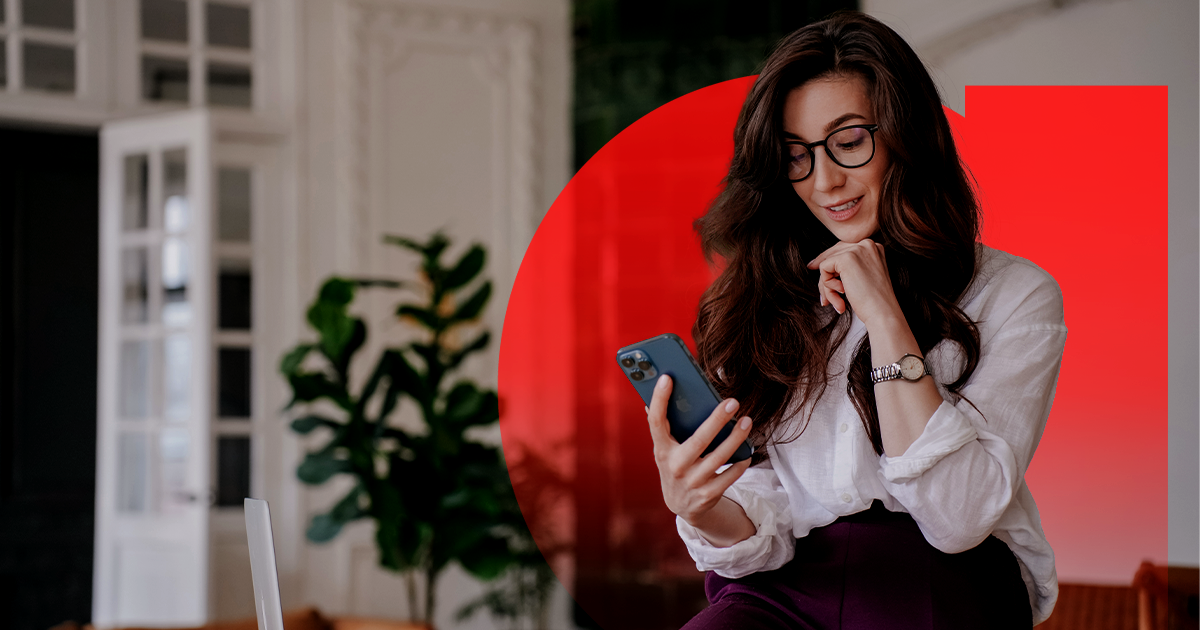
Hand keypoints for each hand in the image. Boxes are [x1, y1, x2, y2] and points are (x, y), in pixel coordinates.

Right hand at [646, 374, 753, 526]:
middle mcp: (676, 466)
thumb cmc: (675, 466)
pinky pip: (730, 475)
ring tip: (747, 420)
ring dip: (736, 438)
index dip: (659, 400)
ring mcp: (693, 482)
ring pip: (720, 457)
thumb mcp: (665, 449)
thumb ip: (664, 426)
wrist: (681, 505)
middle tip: (733, 402)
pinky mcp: (709, 494)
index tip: (667, 378)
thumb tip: (659, 390)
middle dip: (717, 419)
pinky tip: (748, 450)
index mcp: (662, 450)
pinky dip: (741, 462)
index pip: (656, 422)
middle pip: (699, 440)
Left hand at [806, 238, 901, 327]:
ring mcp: (857, 249)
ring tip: (837, 302)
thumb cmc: (873, 301)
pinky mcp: (846, 258)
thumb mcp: (863, 277)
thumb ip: (848, 266)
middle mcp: (866, 244)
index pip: (843, 249)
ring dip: (827, 287)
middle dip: (826, 278)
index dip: (828, 261)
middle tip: (824, 298)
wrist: (882, 312)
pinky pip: (824, 268)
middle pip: (833, 254)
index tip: (812, 267)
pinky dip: (827, 285)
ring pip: (827, 264)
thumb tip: (816, 263)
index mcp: (873, 247)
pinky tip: (841, 294)